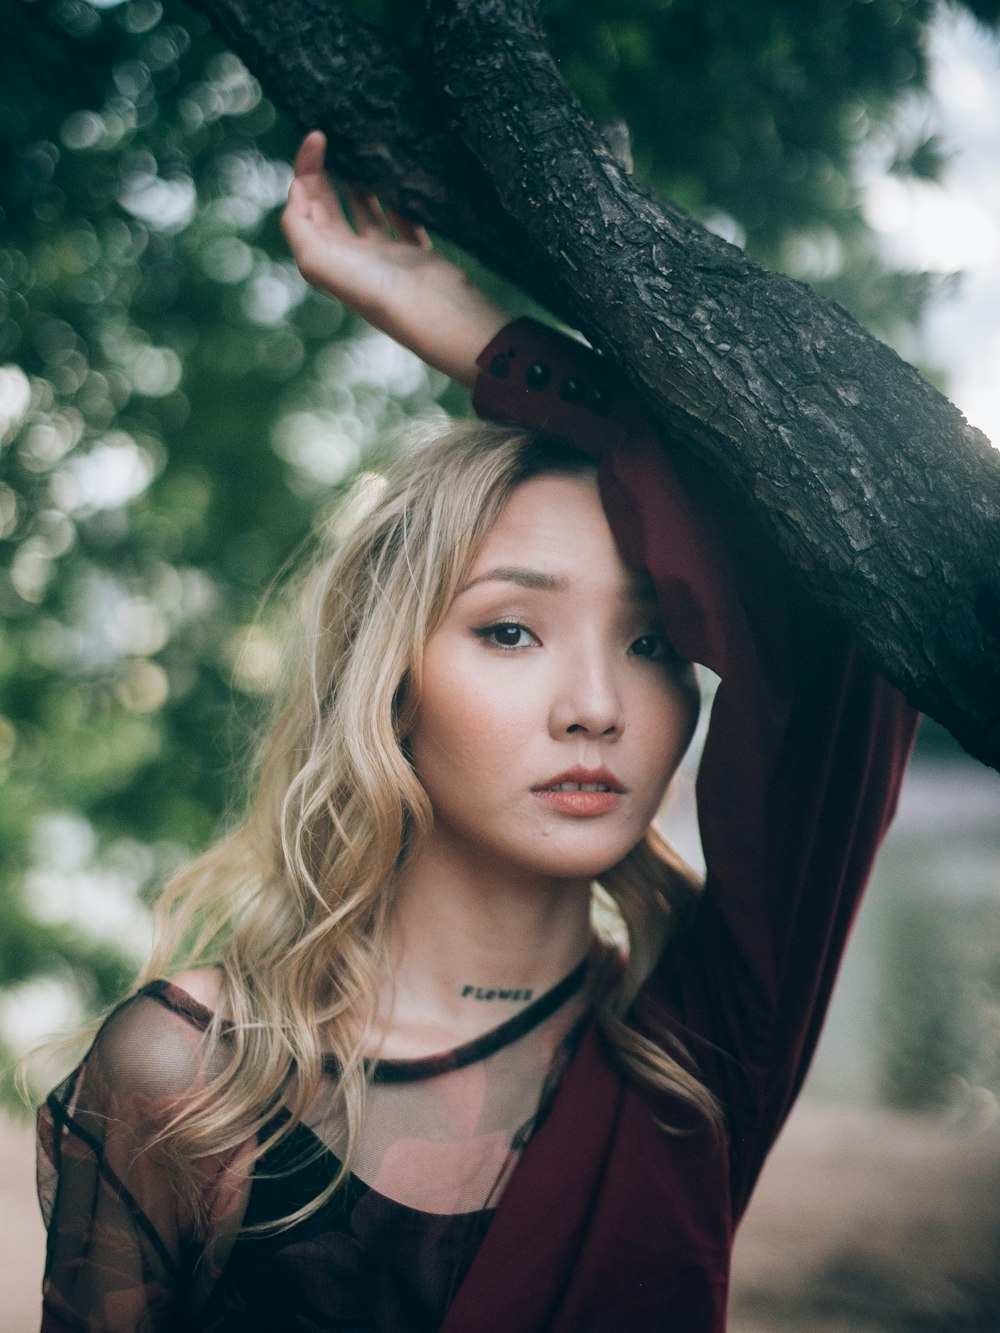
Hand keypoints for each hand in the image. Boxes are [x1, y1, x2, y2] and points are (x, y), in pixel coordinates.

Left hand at [282, 131, 508, 386]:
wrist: (434, 313)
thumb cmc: (376, 289)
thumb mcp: (319, 261)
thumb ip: (298, 226)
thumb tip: (298, 190)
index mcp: (327, 260)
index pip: (304, 209)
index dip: (304, 173)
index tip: (316, 138)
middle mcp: (353, 260)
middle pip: (329, 209)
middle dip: (323, 174)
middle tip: (330, 136)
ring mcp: (387, 258)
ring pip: (367, 213)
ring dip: (359, 183)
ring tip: (360, 151)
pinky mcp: (418, 256)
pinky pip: (405, 221)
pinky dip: (400, 201)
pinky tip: (400, 180)